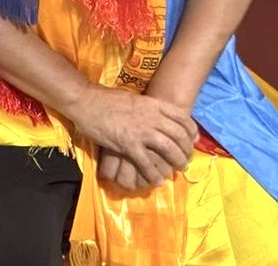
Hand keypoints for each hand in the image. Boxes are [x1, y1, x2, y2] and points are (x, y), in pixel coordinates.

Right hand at [67, 85, 196, 188]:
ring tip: (176, 170)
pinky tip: (156, 180)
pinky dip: (154, 173)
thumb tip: (157, 118)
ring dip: (176, 162)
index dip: (191, 131)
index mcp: (152, 104)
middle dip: (186, 151)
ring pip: (168, 149)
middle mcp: (151, 117)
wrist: (84, 100)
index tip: (192, 141)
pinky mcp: (127, 143)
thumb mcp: (133, 98)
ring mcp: (140, 130)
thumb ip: (148, 108)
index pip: (182, 118)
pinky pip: (147, 162)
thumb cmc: (105, 98)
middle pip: (179, 136)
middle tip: (184, 160)